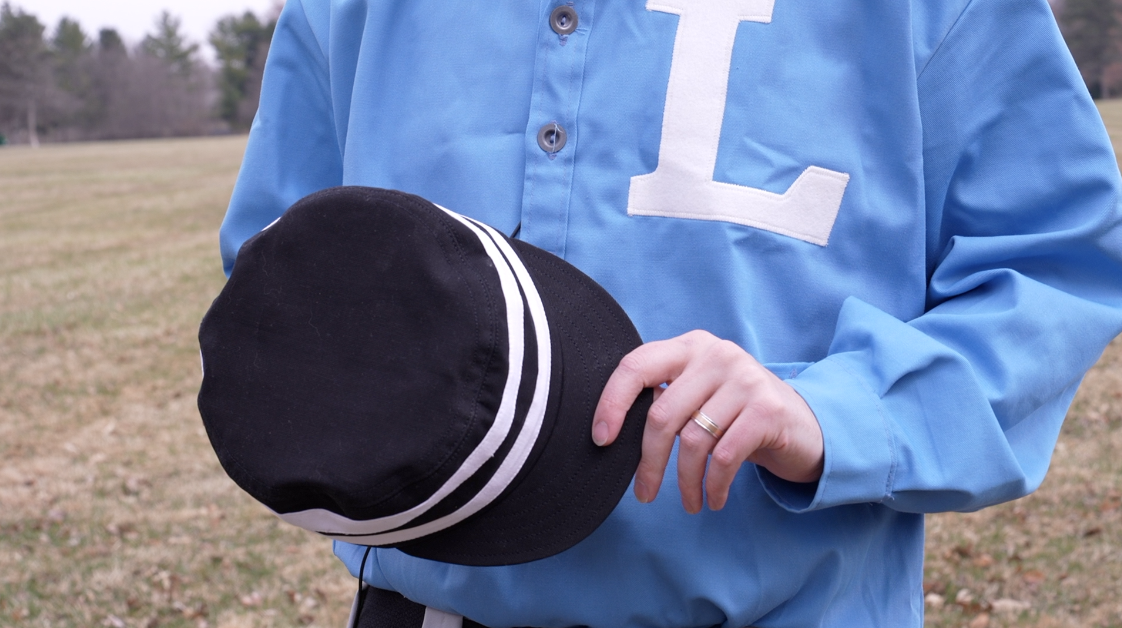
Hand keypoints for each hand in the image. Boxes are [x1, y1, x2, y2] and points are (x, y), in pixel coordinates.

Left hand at [592, 330, 823, 512]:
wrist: (803, 425)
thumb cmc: (736, 415)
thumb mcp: (699, 396)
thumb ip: (665, 399)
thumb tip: (610, 433)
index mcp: (690, 346)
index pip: (636, 366)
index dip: (611, 403)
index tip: (601, 440)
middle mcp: (717, 354)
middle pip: (662, 414)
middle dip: (648, 462)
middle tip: (643, 493)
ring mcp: (745, 378)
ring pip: (692, 441)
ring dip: (685, 482)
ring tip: (688, 503)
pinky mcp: (768, 409)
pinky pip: (724, 457)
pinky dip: (714, 485)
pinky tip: (714, 498)